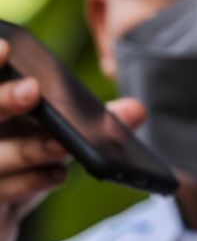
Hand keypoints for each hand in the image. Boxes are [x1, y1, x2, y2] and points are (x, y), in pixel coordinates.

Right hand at [0, 39, 145, 240]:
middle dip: (2, 101)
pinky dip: (31, 182)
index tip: (8, 48)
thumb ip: (93, 124)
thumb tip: (138, 109)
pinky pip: (1, 192)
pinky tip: (58, 175)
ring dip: (29, 149)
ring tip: (61, 144)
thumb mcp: (58, 140)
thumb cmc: (24, 164)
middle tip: (32, 90)